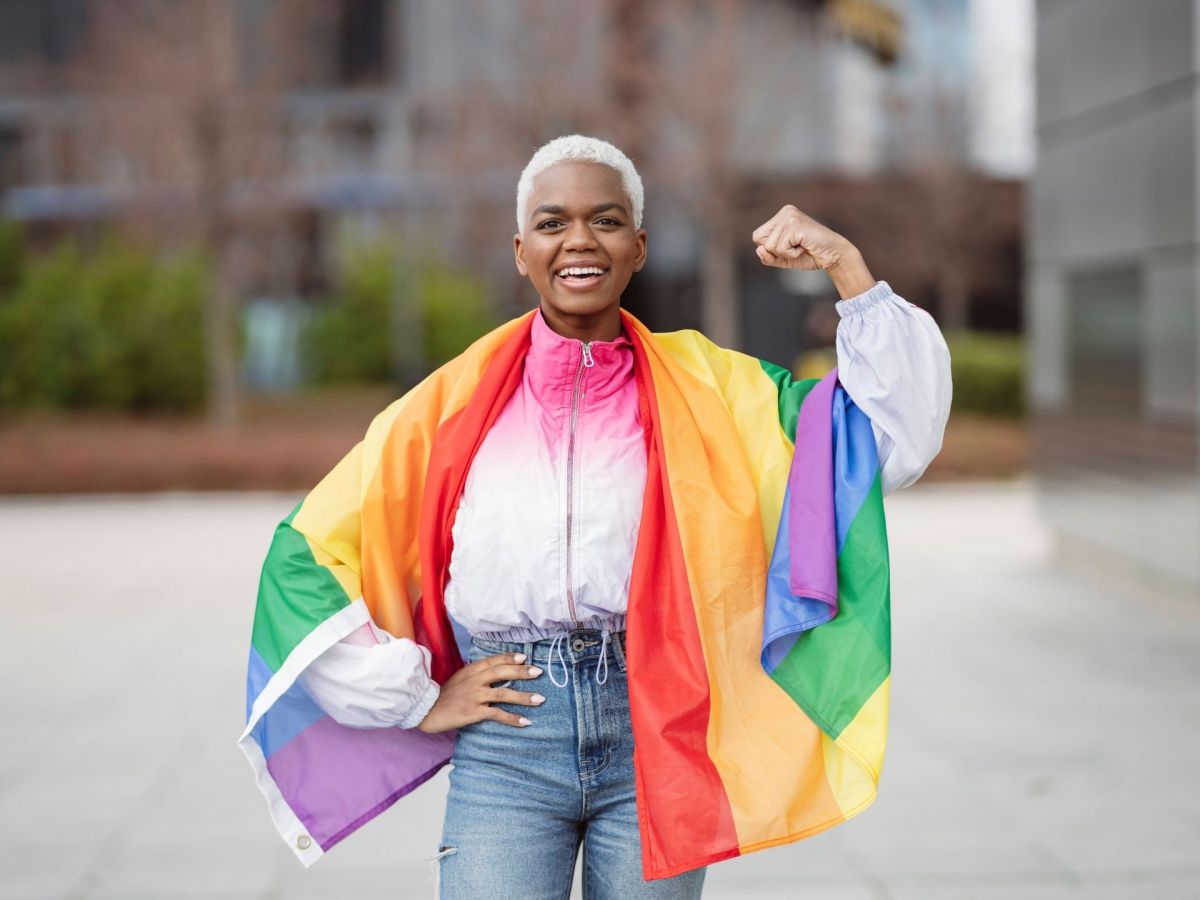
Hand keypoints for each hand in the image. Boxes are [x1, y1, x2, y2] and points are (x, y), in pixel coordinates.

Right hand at [417, 651, 544, 732]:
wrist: (425, 710)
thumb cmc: (443, 695)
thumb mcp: (459, 679)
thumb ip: (475, 674)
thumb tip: (494, 671)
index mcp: (470, 670)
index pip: (493, 660)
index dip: (509, 658)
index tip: (523, 658)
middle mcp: (474, 680)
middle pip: (501, 672)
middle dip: (521, 672)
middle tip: (538, 672)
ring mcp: (475, 696)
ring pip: (504, 694)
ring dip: (523, 697)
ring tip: (540, 699)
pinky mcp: (474, 712)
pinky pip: (497, 714)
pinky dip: (512, 718)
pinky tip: (525, 722)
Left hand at [751, 205, 874, 298]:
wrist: (833, 256)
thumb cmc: (810, 255)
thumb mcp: (783, 258)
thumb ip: (768, 257)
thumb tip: (759, 250)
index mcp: (781, 216)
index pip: (757, 237)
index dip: (770, 249)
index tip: (790, 247)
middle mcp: (785, 212)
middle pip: (759, 240)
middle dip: (776, 251)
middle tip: (796, 247)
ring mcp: (790, 216)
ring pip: (769, 246)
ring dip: (786, 253)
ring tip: (801, 246)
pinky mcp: (795, 225)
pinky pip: (780, 248)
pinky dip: (792, 254)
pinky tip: (805, 247)